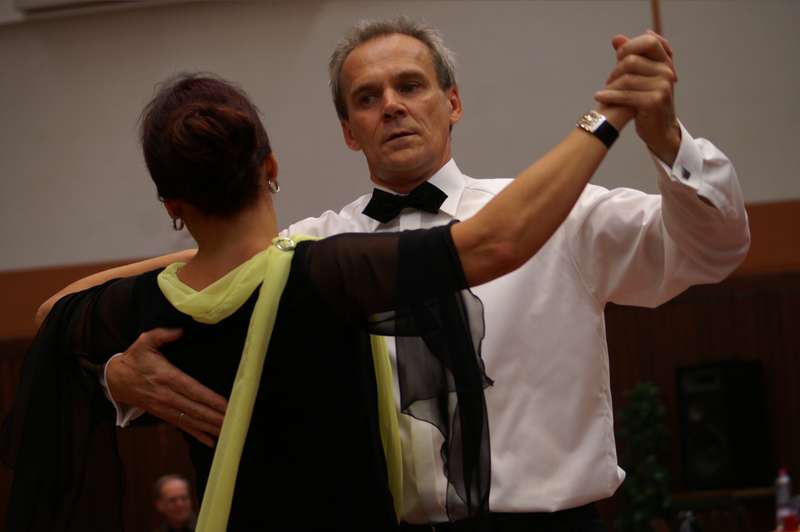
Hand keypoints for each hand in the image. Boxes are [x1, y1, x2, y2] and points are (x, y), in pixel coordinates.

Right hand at [107, 327, 226, 446]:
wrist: (115, 379)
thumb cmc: (134, 358)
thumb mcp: (145, 341)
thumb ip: (163, 334)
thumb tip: (180, 330)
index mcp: (166, 377)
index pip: (192, 389)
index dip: (209, 398)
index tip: (225, 405)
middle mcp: (166, 395)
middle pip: (194, 408)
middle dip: (214, 416)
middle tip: (233, 422)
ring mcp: (164, 407)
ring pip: (190, 420)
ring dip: (209, 427)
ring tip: (227, 431)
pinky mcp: (161, 414)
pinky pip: (181, 425)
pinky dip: (196, 433)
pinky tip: (210, 441)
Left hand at [595, 31, 681, 165]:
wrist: (660, 130)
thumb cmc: (647, 101)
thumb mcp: (642, 77)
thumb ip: (631, 56)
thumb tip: (616, 38)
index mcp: (666, 62)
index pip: (649, 41)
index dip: (630, 46)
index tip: (618, 57)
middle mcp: (667, 72)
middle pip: (632, 60)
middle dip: (616, 70)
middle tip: (609, 80)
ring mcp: (663, 86)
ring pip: (626, 78)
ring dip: (611, 85)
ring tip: (605, 91)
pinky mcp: (654, 101)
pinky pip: (626, 95)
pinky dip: (609, 96)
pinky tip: (599, 97)